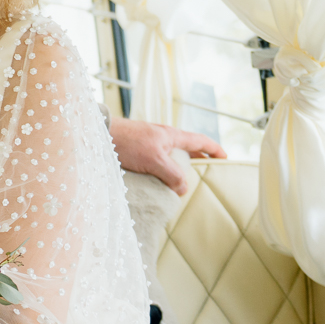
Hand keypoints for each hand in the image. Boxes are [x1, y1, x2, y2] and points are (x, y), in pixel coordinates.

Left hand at [108, 118, 224, 195]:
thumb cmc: (127, 142)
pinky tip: (157, 183)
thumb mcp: (155, 160)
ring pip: (170, 157)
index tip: (225, 159)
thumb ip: (172, 174)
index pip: (201, 141)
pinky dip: (161, 171)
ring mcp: (149, 143)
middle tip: (203, 176)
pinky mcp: (136, 150)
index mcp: (172, 135)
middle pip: (186, 149)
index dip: (215, 149)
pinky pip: (155, 162)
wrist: (98, 134)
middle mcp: (162, 137)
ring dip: (177, 169)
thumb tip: (183, 189)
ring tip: (179, 185)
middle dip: (196, 161)